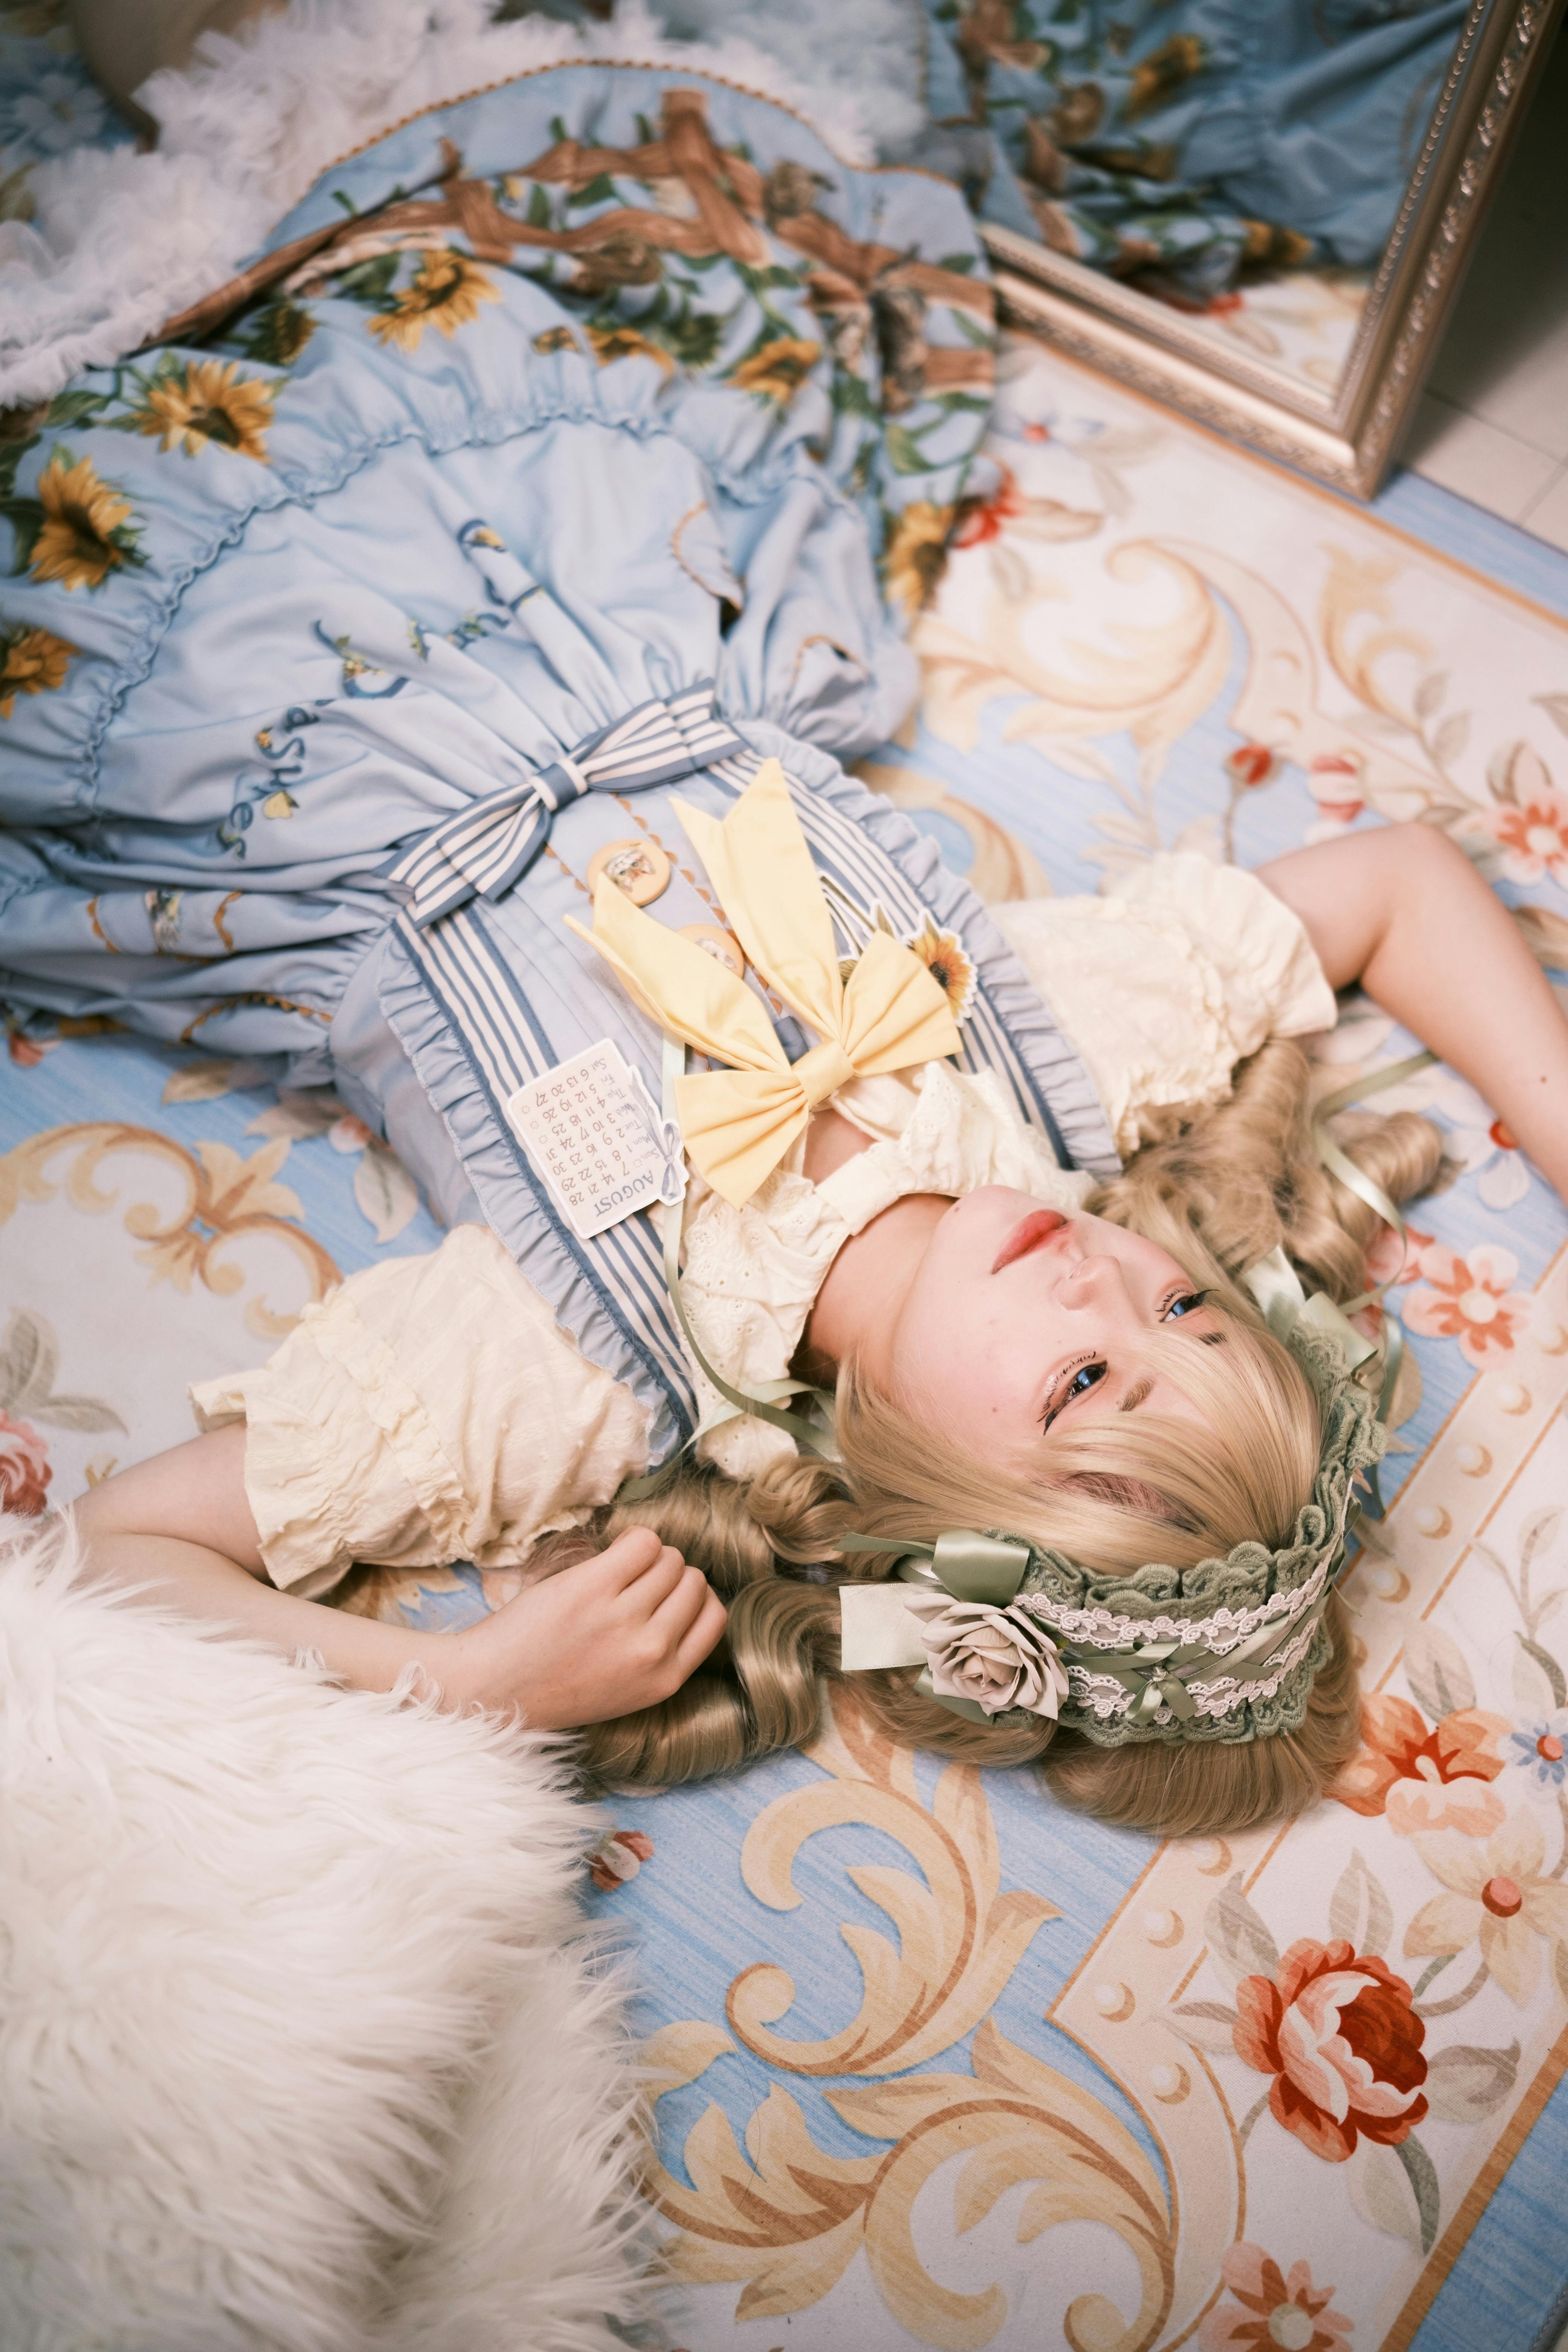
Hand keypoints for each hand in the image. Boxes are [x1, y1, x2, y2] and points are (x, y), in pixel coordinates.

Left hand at [449, 1526, 727, 1728]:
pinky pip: (642, 1541)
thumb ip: (664, 1652)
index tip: (669, 1597)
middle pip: (693, 1582)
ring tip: (618, 1572)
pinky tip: (611, 1555)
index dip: (695, 1599)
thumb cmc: (557, 1684)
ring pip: (669, 1559)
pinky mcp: (593, 1587)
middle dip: (669, 1576)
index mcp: (665, 1679)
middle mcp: (652, 1651)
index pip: (715, 1617)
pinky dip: (633, 1539)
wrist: (495, 1687)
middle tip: (634, 1584)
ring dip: (648, 1557)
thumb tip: (692, 1593)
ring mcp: (623, 1617)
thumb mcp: (628, 1688)